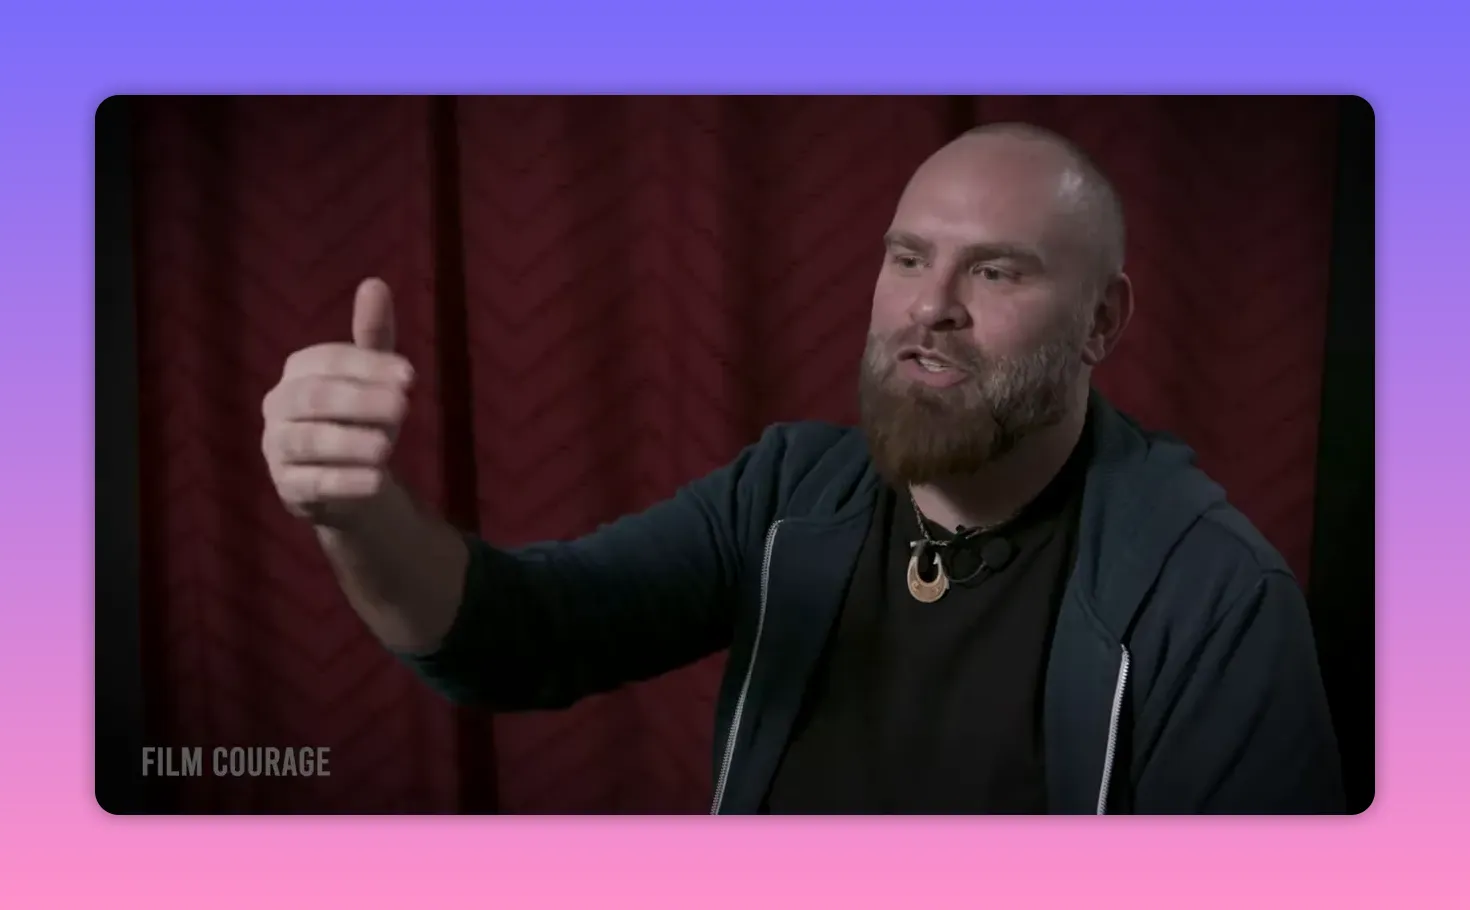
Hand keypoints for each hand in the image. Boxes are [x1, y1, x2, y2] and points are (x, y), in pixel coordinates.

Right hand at [262, 278, 414, 525]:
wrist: (352, 483)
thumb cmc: (361, 418)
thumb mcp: (372, 376)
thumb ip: (373, 334)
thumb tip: (374, 283)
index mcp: (299, 369)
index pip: (329, 360)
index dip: (368, 366)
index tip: (410, 377)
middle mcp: (280, 405)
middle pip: (314, 398)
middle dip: (359, 401)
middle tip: (403, 407)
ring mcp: (278, 448)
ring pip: (308, 442)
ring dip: (349, 443)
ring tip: (387, 448)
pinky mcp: (288, 487)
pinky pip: (311, 484)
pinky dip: (344, 482)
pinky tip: (376, 481)